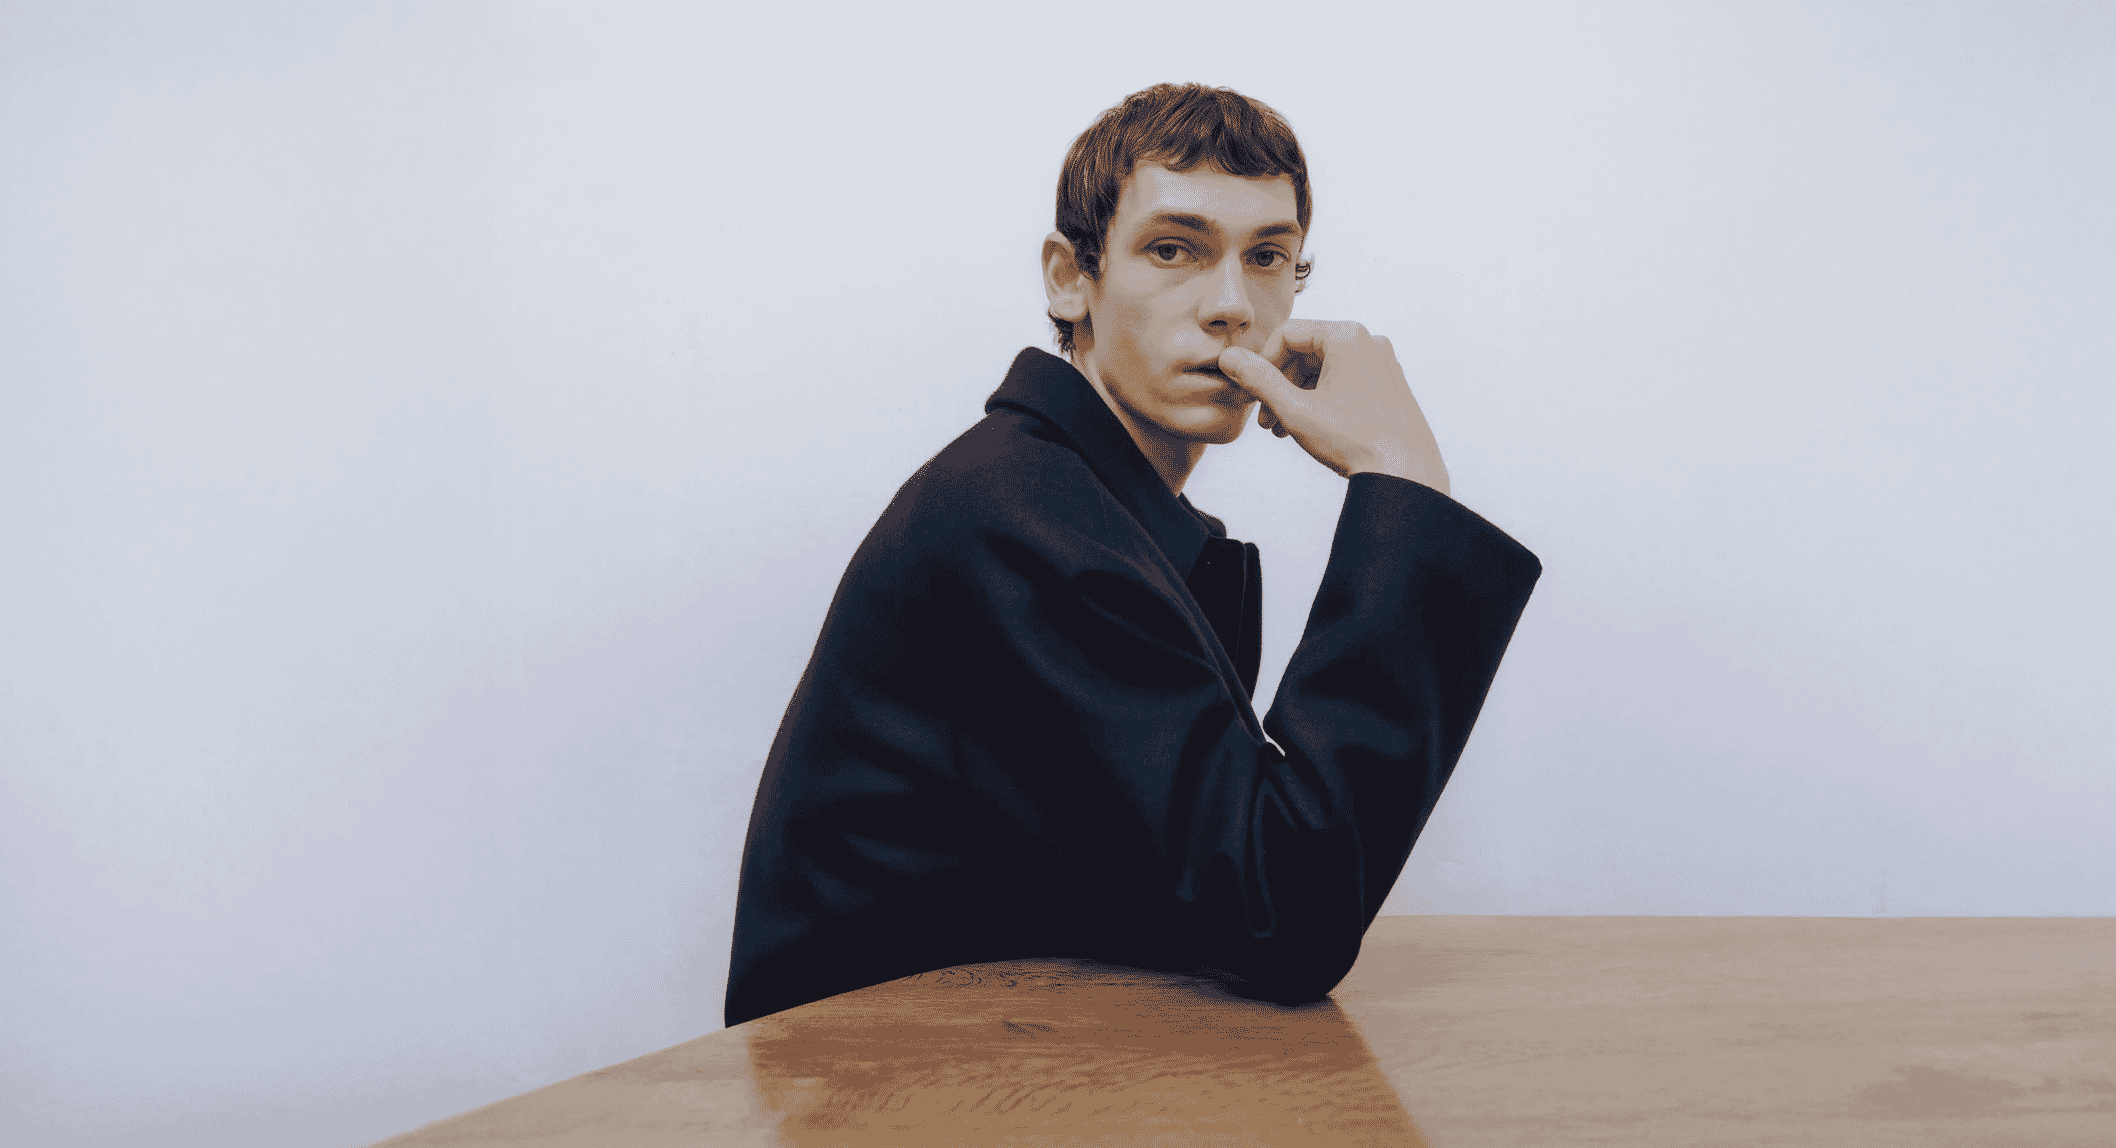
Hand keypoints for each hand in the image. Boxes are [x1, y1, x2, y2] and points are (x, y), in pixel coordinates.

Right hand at [1217, 320, 1450, 494]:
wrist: (1406, 473)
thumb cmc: (1353, 439)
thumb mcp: (1295, 410)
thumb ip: (1258, 380)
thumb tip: (1229, 358)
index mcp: (1347, 336)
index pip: (1287, 334)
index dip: (1262, 363)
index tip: (1251, 394)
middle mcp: (1369, 341)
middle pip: (1306, 351)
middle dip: (1280, 384)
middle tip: (1263, 419)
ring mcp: (1382, 362)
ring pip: (1324, 369)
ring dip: (1297, 395)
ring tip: (1281, 430)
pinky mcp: (1389, 384)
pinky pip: (1345, 381)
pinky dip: (1321, 399)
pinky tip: (1309, 429)